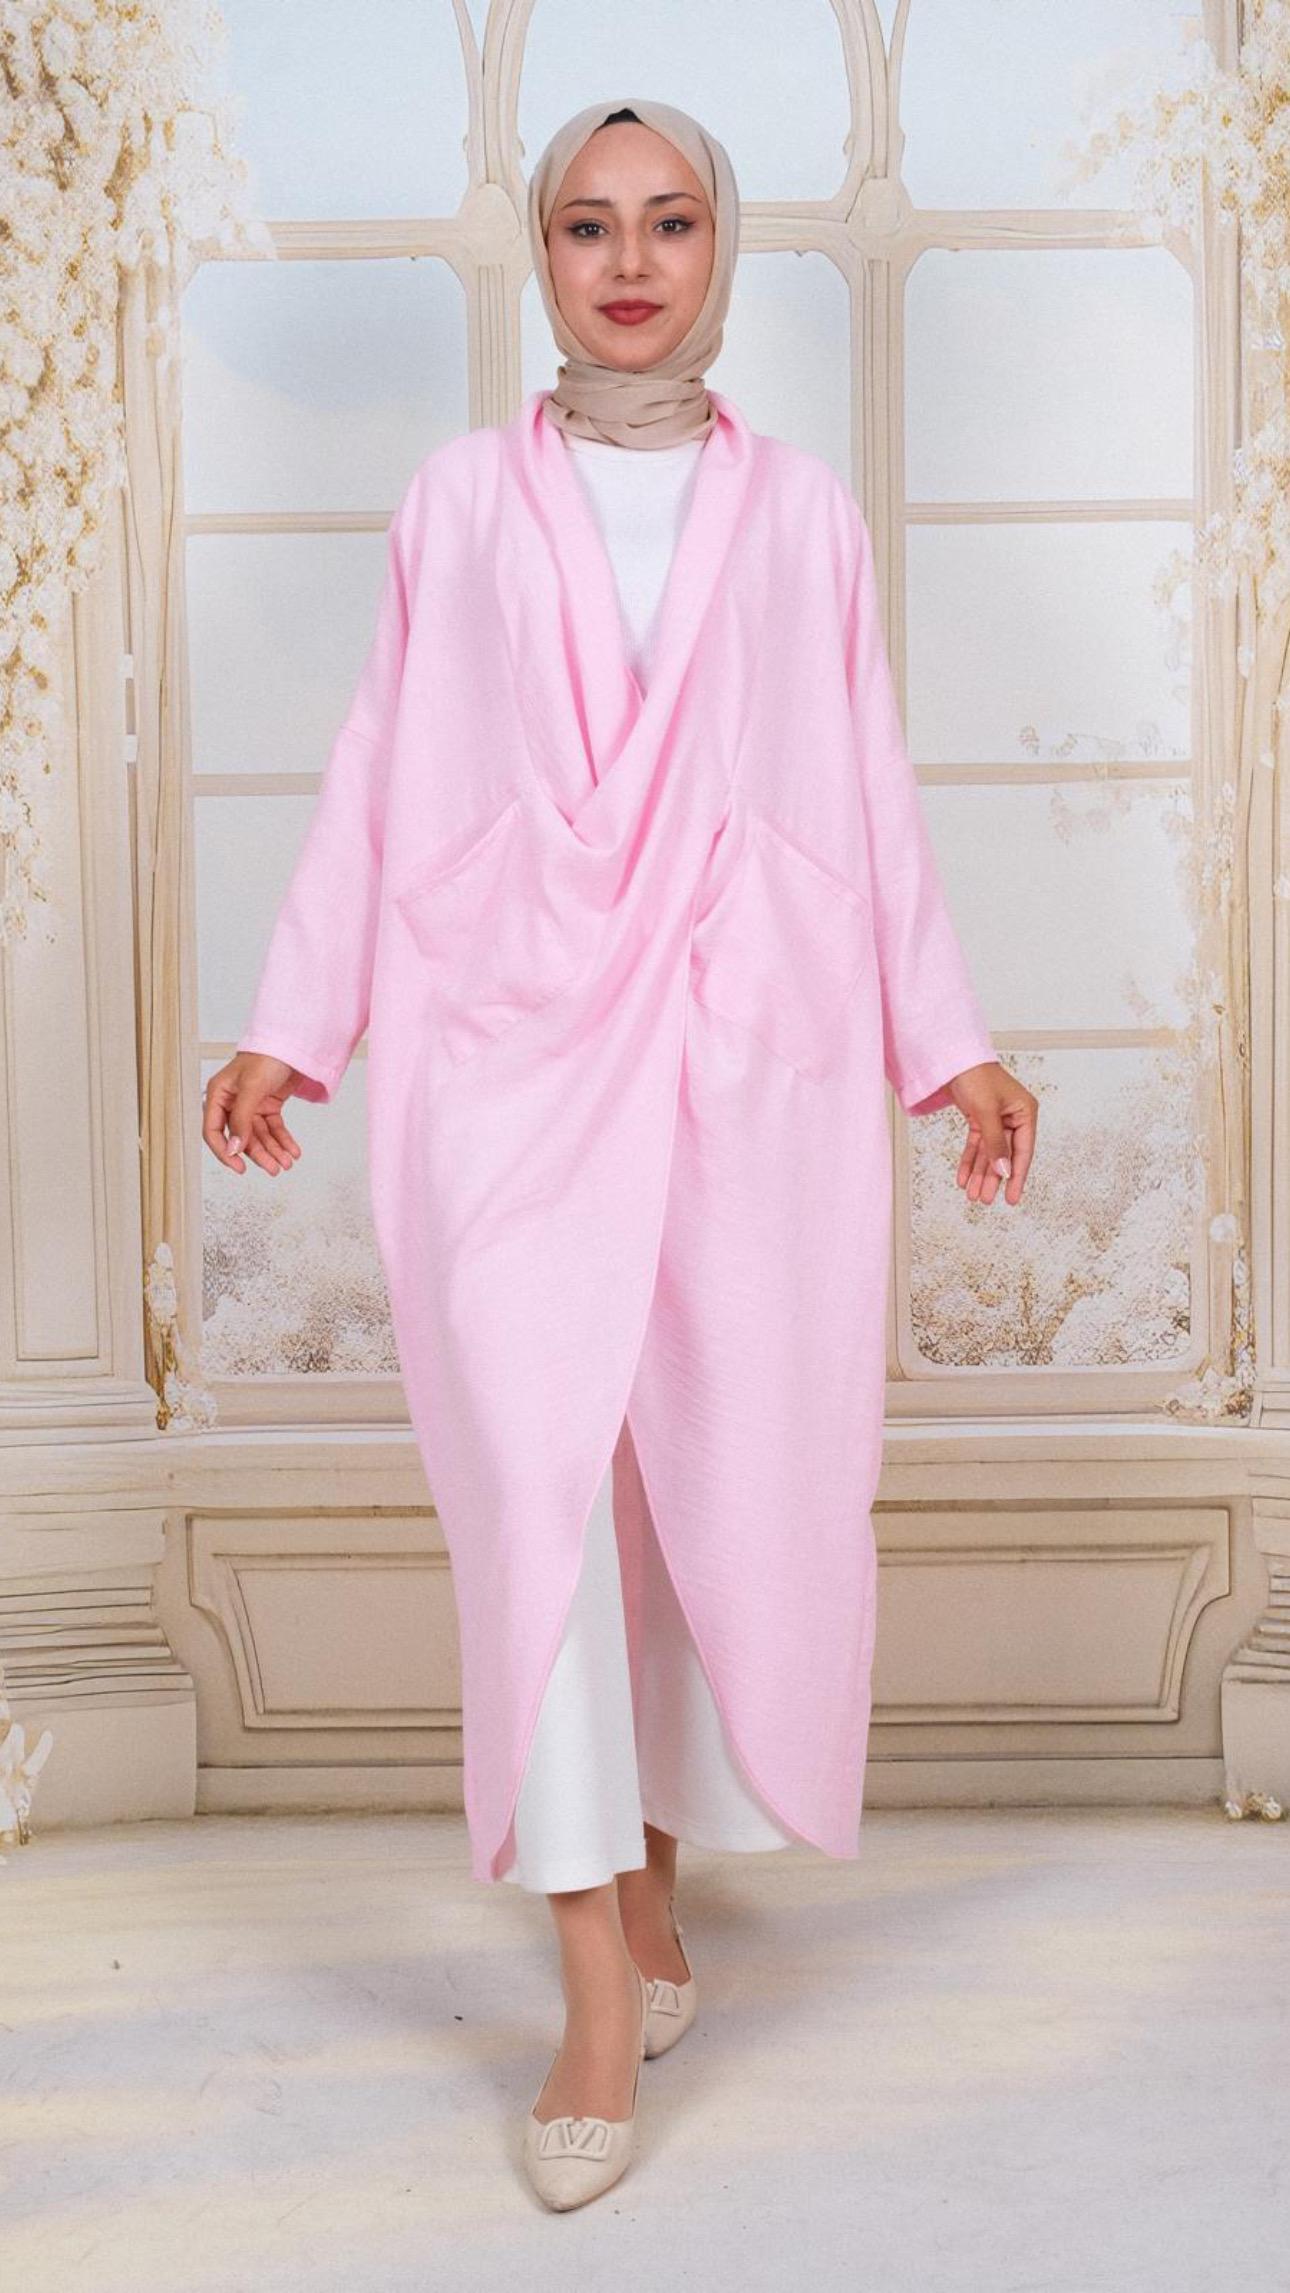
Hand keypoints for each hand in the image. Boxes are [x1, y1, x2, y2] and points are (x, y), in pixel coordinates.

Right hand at [202, 1051, 305, 1176]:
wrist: (292, 1043)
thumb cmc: (267, 1057)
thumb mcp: (252, 1088)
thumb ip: (241, 1119)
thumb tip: (233, 1148)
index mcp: (219, 1095)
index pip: (213, 1131)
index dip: (224, 1152)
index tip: (239, 1167)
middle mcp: (232, 1102)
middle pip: (242, 1137)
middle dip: (259, 1155)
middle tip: (274, 1169)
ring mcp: (251, 1105)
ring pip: (259, 1136)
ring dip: (273, 1150)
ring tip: (287, 1163)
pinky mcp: (268, 1105)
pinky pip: (273, 1129)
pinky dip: (283, 1141)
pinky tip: (293, 1151)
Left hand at [948, 1061, 1036, 1205]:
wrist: (952, 1058)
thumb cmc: (975, 1076)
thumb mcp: (986, 1111)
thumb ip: (995, 1143)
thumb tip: (1003, 1171)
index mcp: (1025, 1112)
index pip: (1023, 1151)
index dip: (1016, 1176)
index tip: (1011, 1198)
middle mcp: (1013, 1117)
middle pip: (1004, 1156)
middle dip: (993, 1179)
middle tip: (984, 1200)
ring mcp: (997, 1119)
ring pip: (989, 1154)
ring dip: (980, 1174)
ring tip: (972, 1194)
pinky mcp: (980, 1119)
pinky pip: (976, 1146)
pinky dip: (969, 1161)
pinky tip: (964, 1178)